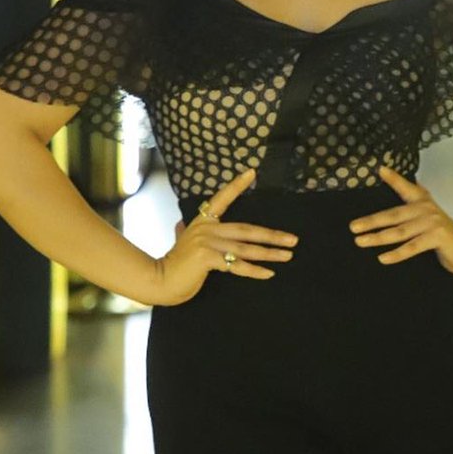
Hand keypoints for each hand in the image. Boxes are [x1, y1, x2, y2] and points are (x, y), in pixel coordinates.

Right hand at [152, 169, 298, 303]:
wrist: (159, 281)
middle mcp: (206, 229)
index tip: (252, 172)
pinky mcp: (207, 258)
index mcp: (202, 222)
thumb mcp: (182, 244)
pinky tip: (269, 273)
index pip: (221, 199)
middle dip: (272, 235)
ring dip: (269, 253)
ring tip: (287, 255)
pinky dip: (254, 270)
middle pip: (246, 229)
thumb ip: (184, 233)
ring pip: (245, 248)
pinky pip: (237, 265)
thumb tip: (181, 227)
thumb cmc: (175, 265)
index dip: (236, 186)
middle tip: (293, 239)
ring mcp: (207, 242)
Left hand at [349, 165, 452, 275]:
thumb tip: (391, 201)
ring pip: (400, 231)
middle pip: (393, 215)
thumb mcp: (426, 217)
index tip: (379, 169)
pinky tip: (382, 258)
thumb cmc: (442, 234)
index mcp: (422, 201)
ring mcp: (432, 222)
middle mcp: (426, 209)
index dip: (393, 178)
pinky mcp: (438, 237)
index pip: (405, 188)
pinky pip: (413, 246)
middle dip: (371, 221)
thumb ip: (411, 207)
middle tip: (353, 227)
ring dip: (378, 237)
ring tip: (360, 241)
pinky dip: (397, 254)